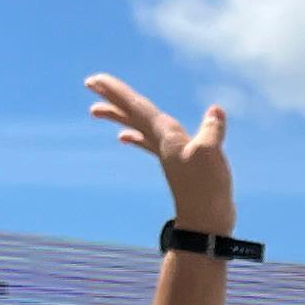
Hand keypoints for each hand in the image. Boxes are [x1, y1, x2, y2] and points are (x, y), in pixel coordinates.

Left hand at [87, 75, 234, 233]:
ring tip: (93, 110)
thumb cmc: (207, 190)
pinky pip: (147, 144)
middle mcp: (162, 141)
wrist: (205, 224)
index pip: (136, 107)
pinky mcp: (175, 164)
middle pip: (131, 114)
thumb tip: (215, 111)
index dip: (117, 92)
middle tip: (90, 83)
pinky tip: (123, 136)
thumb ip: (211, 131)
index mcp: (166, 135)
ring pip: (136, 127)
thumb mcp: (211, 156)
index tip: (95, 80)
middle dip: (111, 98)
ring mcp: (166, 153)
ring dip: (118, 116)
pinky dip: (135, 136)